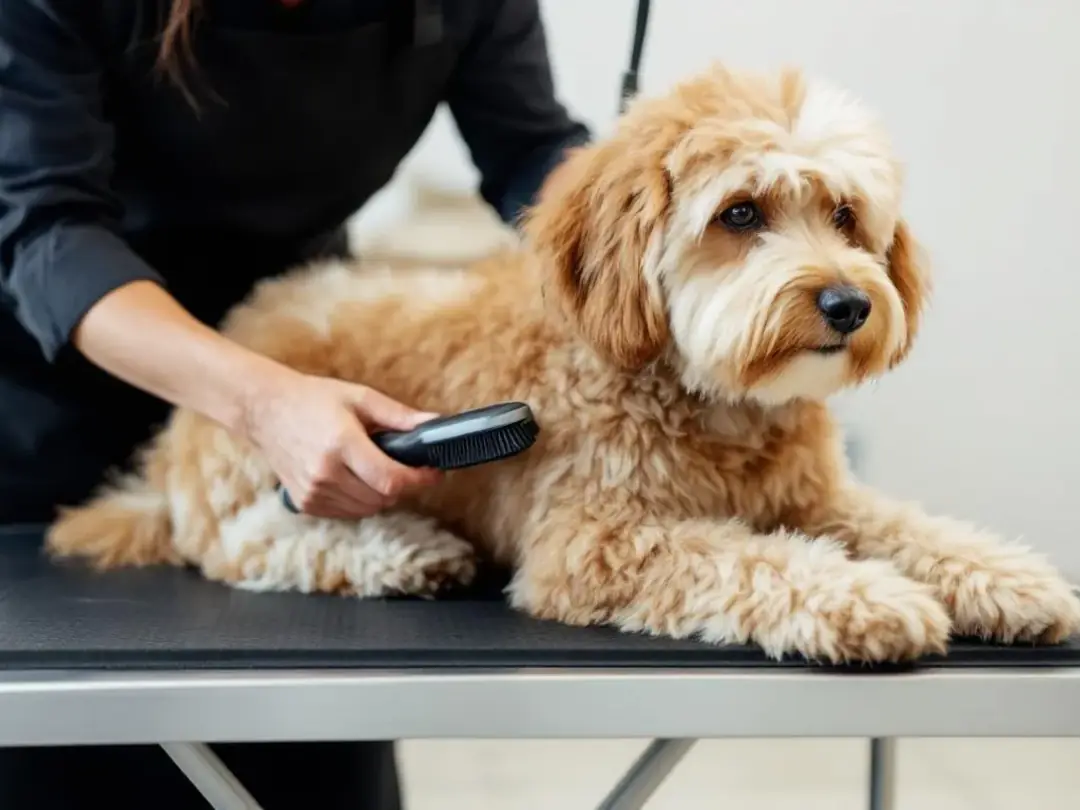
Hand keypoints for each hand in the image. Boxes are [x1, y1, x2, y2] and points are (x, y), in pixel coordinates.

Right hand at [243, 369, 442, 518]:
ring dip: (381, 494)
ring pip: (368, 509)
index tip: (434, 472)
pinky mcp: (305, 503)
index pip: (391, 480)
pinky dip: (360, 500)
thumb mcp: (360, 398)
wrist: (265, 411)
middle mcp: (325, 473)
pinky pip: (348, 512)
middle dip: (402, 484)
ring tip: (375, 468)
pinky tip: (354, 477)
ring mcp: (313, 492)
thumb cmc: (313, 400)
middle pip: (383, 497)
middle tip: (404, 465)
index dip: (419, 480)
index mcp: (341, 443)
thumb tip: (436, 424)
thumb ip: (399, 416)